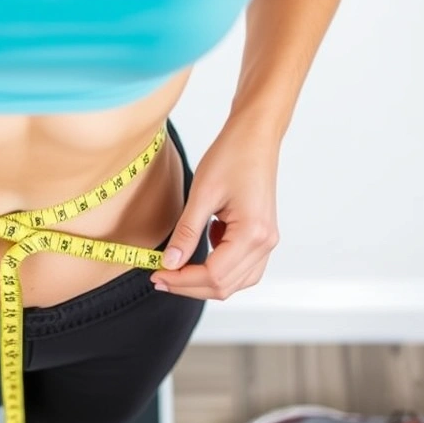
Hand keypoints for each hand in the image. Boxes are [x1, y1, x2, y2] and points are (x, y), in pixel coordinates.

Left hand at [151, 119, 280, 299]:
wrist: (255, 136)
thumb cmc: (232, 156)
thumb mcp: (201, 194)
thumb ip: (186, 233)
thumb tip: (169, 264)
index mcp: (253, 233)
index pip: (214, 275)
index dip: (182, 280)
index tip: (156, 274)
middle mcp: (265, 243)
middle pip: (224, 286)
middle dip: (189, 286)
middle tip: (159, 277)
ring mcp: (266, 242)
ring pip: (234, 282)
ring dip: (203, 282)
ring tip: (175, 271)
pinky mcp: (261, 237)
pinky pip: (240, 268)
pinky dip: (218, 268)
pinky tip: (201, 250)